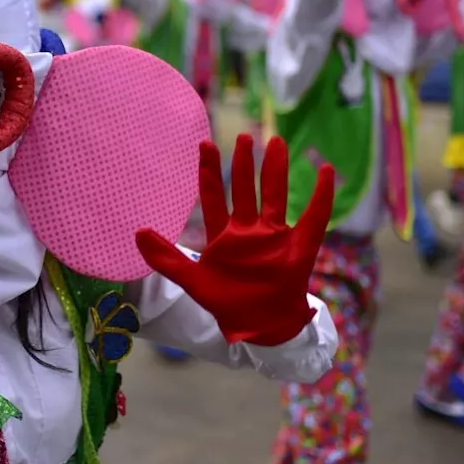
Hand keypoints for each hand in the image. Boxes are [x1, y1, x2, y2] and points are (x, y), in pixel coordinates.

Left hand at [136, 134, 333, 345]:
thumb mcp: (192, 280)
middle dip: (243, 164)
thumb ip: (166, 258)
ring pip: (274, 196)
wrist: (259, 327)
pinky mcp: (298, 247)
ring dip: (275, 170)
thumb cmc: (227, 302)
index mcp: (223, 236)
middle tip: (242, 136)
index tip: (205, 145)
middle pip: (244, 190)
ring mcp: (274, 237)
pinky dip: (322, 196)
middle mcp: (248, 231)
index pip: (213, 197)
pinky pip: (314, 218)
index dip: (209, 173)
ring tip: (275, 143)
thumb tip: (137, 233)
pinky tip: (326, 172)